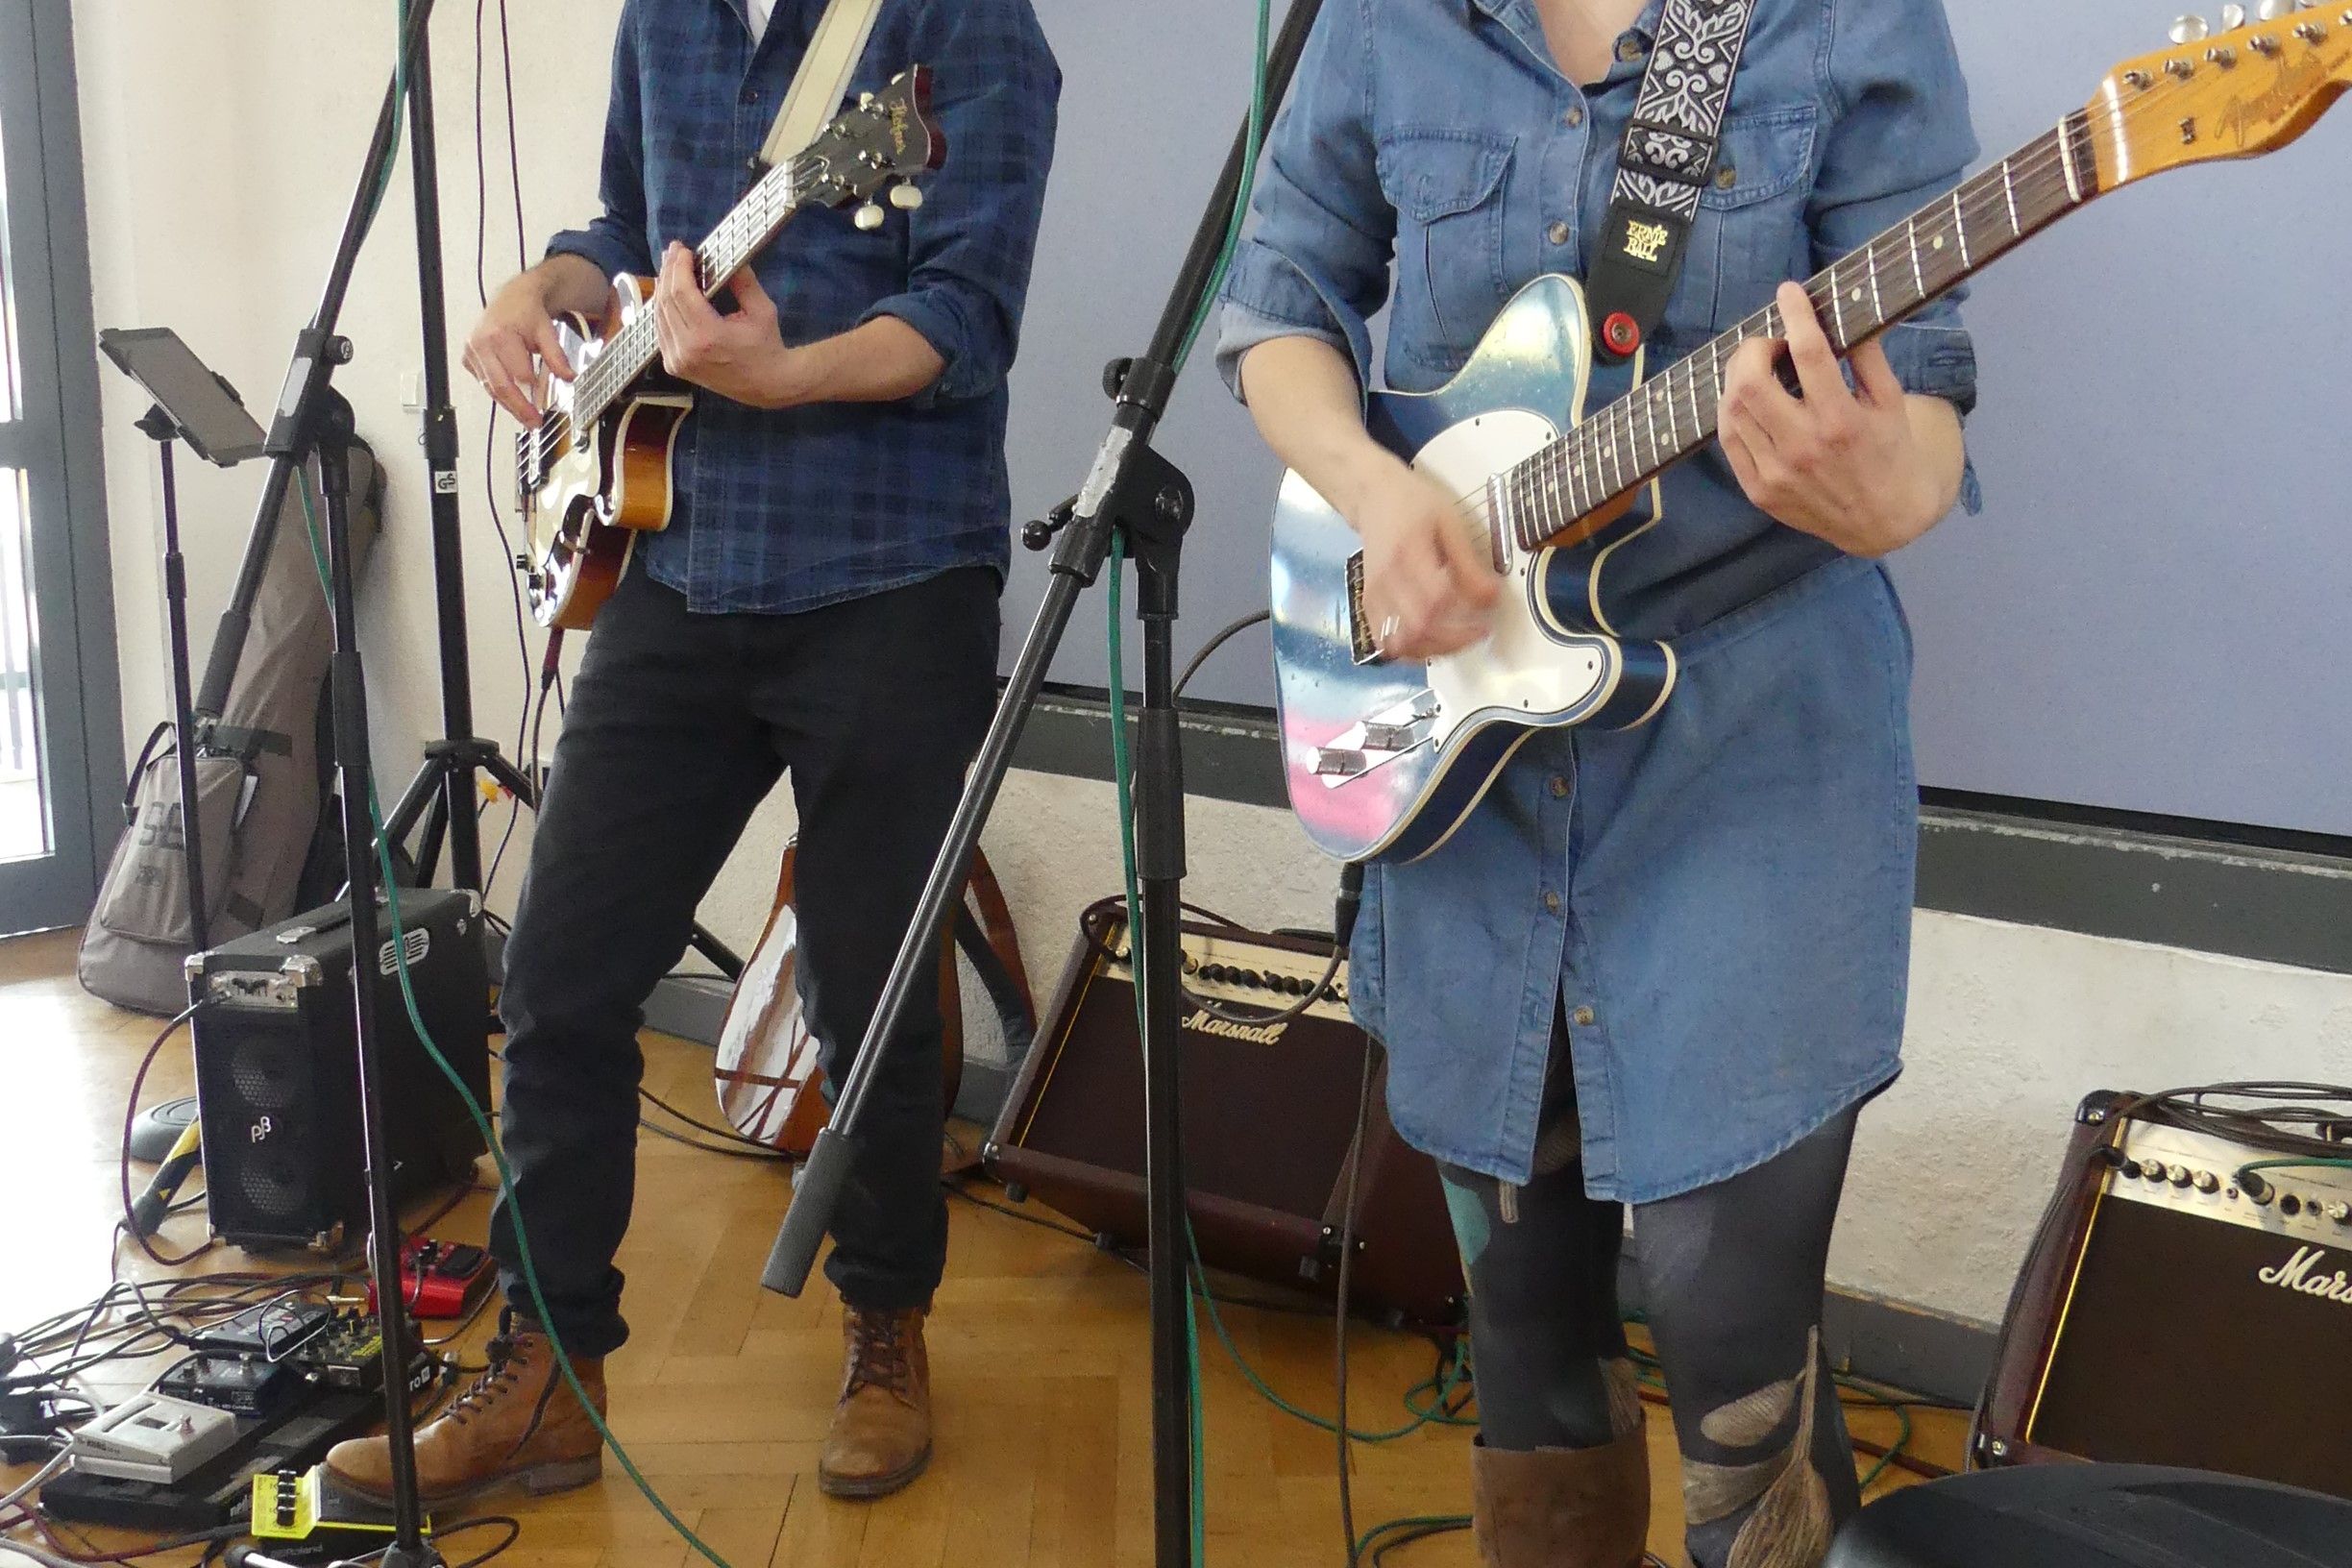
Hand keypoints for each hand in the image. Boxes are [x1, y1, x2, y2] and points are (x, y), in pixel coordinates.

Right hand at [463, 272, 574, 428]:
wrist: (511, 298)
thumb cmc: (527, 313)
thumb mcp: (547, 331)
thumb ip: (556, 356)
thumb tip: (568, 377)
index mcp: (499, 336)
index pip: (518, 374)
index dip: (532, 391)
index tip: (543, 407)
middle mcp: (481, 344)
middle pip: (500, 386)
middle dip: (519, 408)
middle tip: (534, 423)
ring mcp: (471, 353)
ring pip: (491, 389)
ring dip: (509, 406)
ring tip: (526, 419)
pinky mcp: (469, 359)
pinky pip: (485, 383)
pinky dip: (500, 394)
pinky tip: (513, 402)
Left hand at [651, 242, 801, 407]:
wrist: (766, 385)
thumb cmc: (767, 346)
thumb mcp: (762, 310)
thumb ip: (743, 281)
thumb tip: (728, 256)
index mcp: (708, 337)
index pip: (681, 293)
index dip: (679, 267)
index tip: (683, 250)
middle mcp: (686, 350)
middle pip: (666, 301)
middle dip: (669, 272)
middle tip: (674, 251)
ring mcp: (677, 361)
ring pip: (658, 315)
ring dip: (662, 288)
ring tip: (669, 267)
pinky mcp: (674, 366)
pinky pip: (661, 331)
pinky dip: (662, 309)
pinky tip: (667, 293)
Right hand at [1350, 463, 1501, 661]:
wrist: (1373, 497)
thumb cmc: (1414, 505)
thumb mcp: (1449, 523)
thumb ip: (1468, 563)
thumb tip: (1491, 598)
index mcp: (1408, 555)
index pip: (1435, 601)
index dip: (1464, 617)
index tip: (1488, 616)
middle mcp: (1386, 581)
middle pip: (1418, 628)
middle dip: (1454, 640)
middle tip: (1479, 632)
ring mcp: (1373, 597)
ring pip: (1401, 643)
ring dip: (1433, 650)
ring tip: (1458, 640)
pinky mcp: (1368, 607)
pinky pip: (1386, 643)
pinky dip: (1411, 650)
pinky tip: (1432, 641)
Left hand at [1718, 282, 1952, 556]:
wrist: (1885, 521)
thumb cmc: (1892, 452)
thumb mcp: (1892, 402)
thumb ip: (1867, 356)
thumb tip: (1841, 313)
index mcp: (1842, 421)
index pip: (1809, 353)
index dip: (1795, 314)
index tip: (1789, 292)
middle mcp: (1804, 447)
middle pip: (1751, 381)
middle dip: (1753, 348)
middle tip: (1769, 342)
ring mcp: (1776, 472)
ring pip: (1732, 409)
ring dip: (1738, 377)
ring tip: (1758, 368)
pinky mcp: (1759, 491)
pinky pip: (1729, 440)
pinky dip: (1732, 411)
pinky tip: (1748, 400)